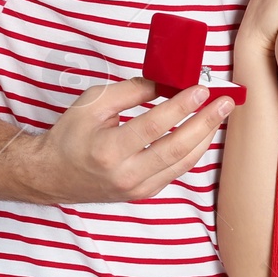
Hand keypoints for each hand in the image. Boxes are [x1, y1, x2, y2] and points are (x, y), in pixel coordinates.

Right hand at [26, 78, 233, 202]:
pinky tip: (202, 131)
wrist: (52, 175)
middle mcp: (125, 175)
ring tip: (220, 113)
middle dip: (205, 122)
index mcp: (108, 150)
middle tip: (225, 101)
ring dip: (205, 136)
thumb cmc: (70, 136)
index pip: (154, 126)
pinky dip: (192, 150)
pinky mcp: (144, 193)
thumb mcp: (92, 104)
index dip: (181, 106)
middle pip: (176, 148)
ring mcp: (136, 188)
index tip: (201, 88)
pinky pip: (176, 171)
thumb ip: (130, 91)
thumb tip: (166, 82)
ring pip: (182, 163)